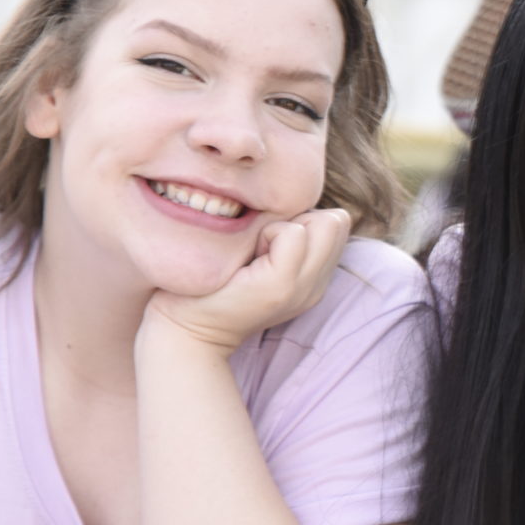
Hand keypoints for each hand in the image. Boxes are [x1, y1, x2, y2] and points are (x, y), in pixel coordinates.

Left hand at [142, 208, 352, 358]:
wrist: (186, 329)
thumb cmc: (213, 284)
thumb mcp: (260, 259)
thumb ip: (286, 236)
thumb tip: (292, 194)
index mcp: (313, 279)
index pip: (338, 222)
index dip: (304, 221)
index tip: (268, 245)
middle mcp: (315, 286)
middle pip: (337, 220)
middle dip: (299, 220)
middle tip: (261, 247)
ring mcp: (303, 288)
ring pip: (322, 223)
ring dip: (284, 227)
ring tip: (255, 253)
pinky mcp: (280, 286)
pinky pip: (294, 234)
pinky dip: (270, 234)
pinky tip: (247, 257)